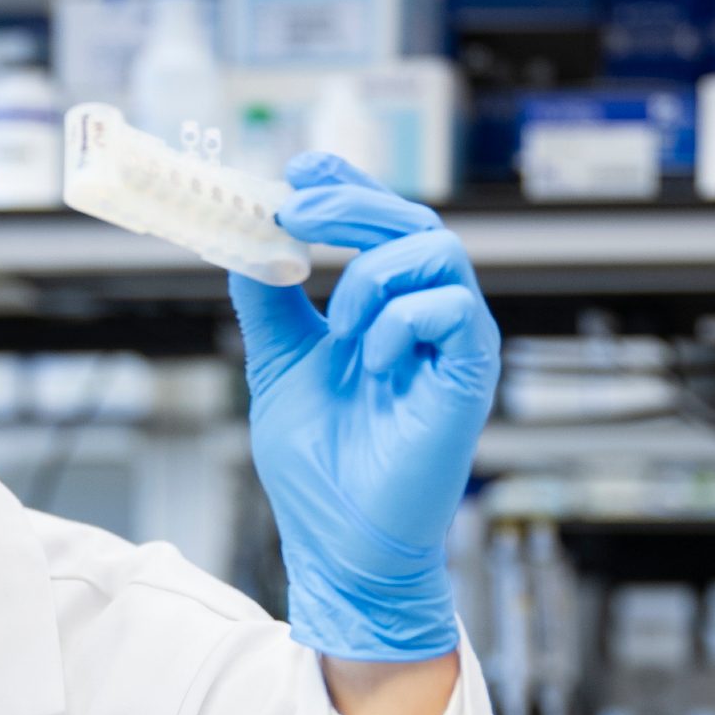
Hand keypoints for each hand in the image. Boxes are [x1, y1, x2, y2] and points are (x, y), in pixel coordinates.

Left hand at [230, 155, 498, 662]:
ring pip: (438, 248)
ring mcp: (453, 345)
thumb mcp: (278, 367)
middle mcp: (427, 318)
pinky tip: (369, 359)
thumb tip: (245, 240)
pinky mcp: (470, 375)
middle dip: (349, 203)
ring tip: (337, 324)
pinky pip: (452, 308)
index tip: (298, 169)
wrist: (339, 544)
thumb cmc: (319, 470)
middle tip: (291, 212)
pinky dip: (399, 318)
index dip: (347, 182)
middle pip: (412, 219)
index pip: (382, 220)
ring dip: (372, 270)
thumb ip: (268, 303)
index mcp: (387, 310)